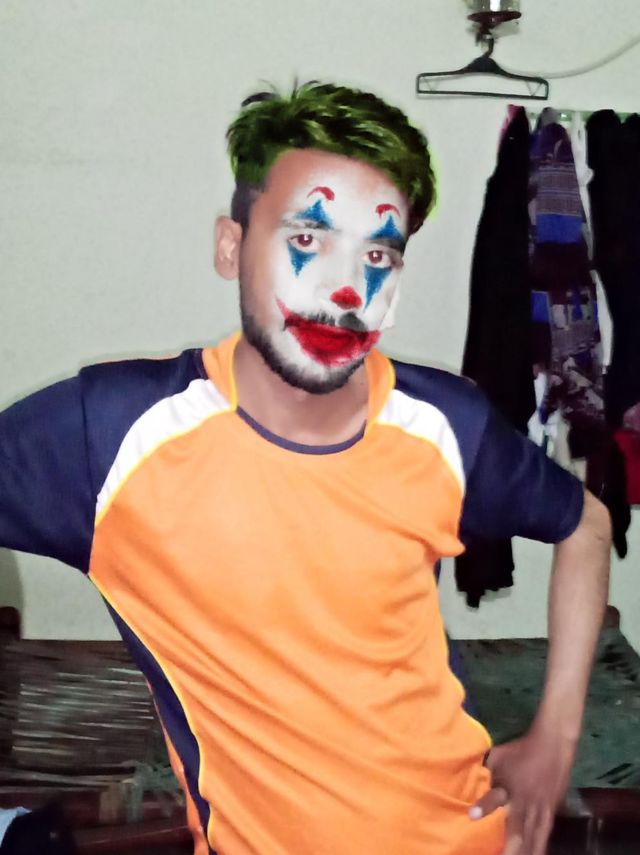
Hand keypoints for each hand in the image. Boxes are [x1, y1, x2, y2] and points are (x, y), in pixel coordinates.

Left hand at [469, 728, 576, 854]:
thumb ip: (487, 772)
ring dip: (526, 851)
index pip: (496, 797)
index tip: (472, 816)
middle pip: (518, 828)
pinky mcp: (552, 811)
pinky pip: (545, 833)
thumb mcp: (498, 755)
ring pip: (533, 836)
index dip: (485, 806)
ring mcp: (541, 808)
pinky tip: (536, 854)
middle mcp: (526, 801)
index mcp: (511, 785)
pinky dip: (540, 846)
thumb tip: (471, 781)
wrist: (553, 744)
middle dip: (510, 847)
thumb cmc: (521, 750)